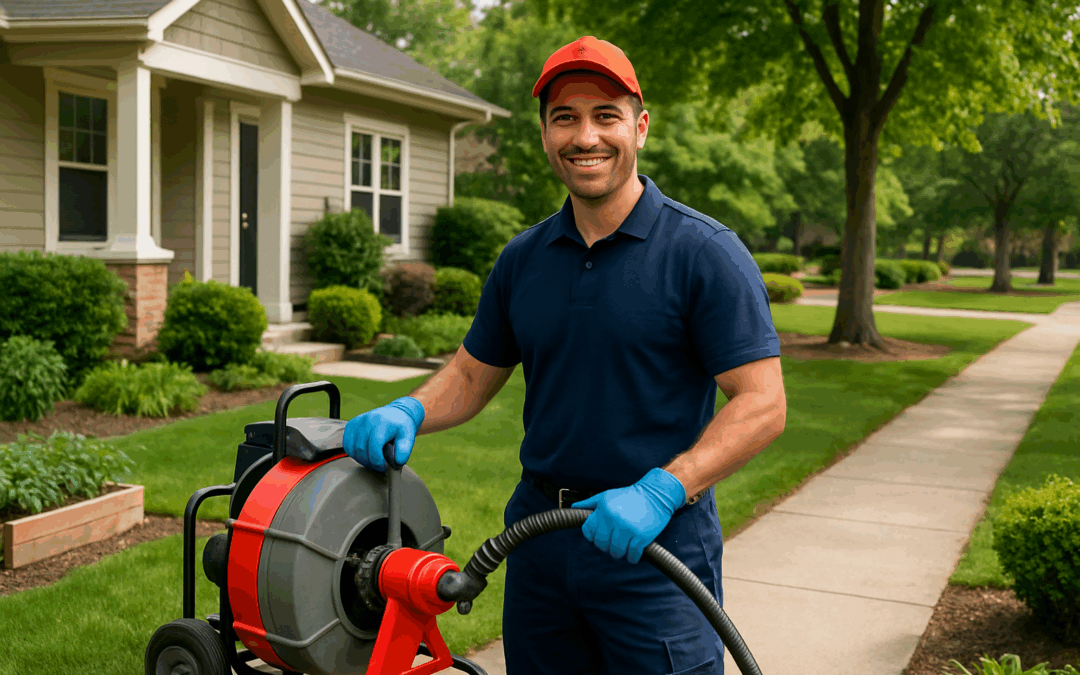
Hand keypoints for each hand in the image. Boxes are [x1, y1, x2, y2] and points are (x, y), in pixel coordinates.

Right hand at [342, 396, 425, 470]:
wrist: (396, 413)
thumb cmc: (401, 427)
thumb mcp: (409, 437)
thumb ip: (405, 450)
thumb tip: (398, 462)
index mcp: (382, 423)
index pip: (374, 445)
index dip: (377, 460)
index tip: (383, 467)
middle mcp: (368, 420)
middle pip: (362, 449)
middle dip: (370, 463)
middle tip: (379, 466)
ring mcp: (358, 422)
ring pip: (353, 449)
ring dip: (362, 459)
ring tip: (372, 460)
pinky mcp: (351, 425)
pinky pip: (346, 445)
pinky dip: (354, 453)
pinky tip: (364, 454)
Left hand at [571, 468, 686, 563]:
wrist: (656, 494)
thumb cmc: (629, 496)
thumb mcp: (606, 495)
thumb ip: (589, 503)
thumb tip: (572, 508)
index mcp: (604, 509)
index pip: (588, 532)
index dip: (592, 536)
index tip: (600, 535)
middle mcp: (614, 520)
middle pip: (601, 545)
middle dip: (606, 546)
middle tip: (614, 541)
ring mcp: (628, 529)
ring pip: (616, 553)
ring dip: (620, 552)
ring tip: (625, 545)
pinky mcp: (642, 537)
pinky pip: (632, 556)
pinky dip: (632, 557)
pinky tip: (634, 551)